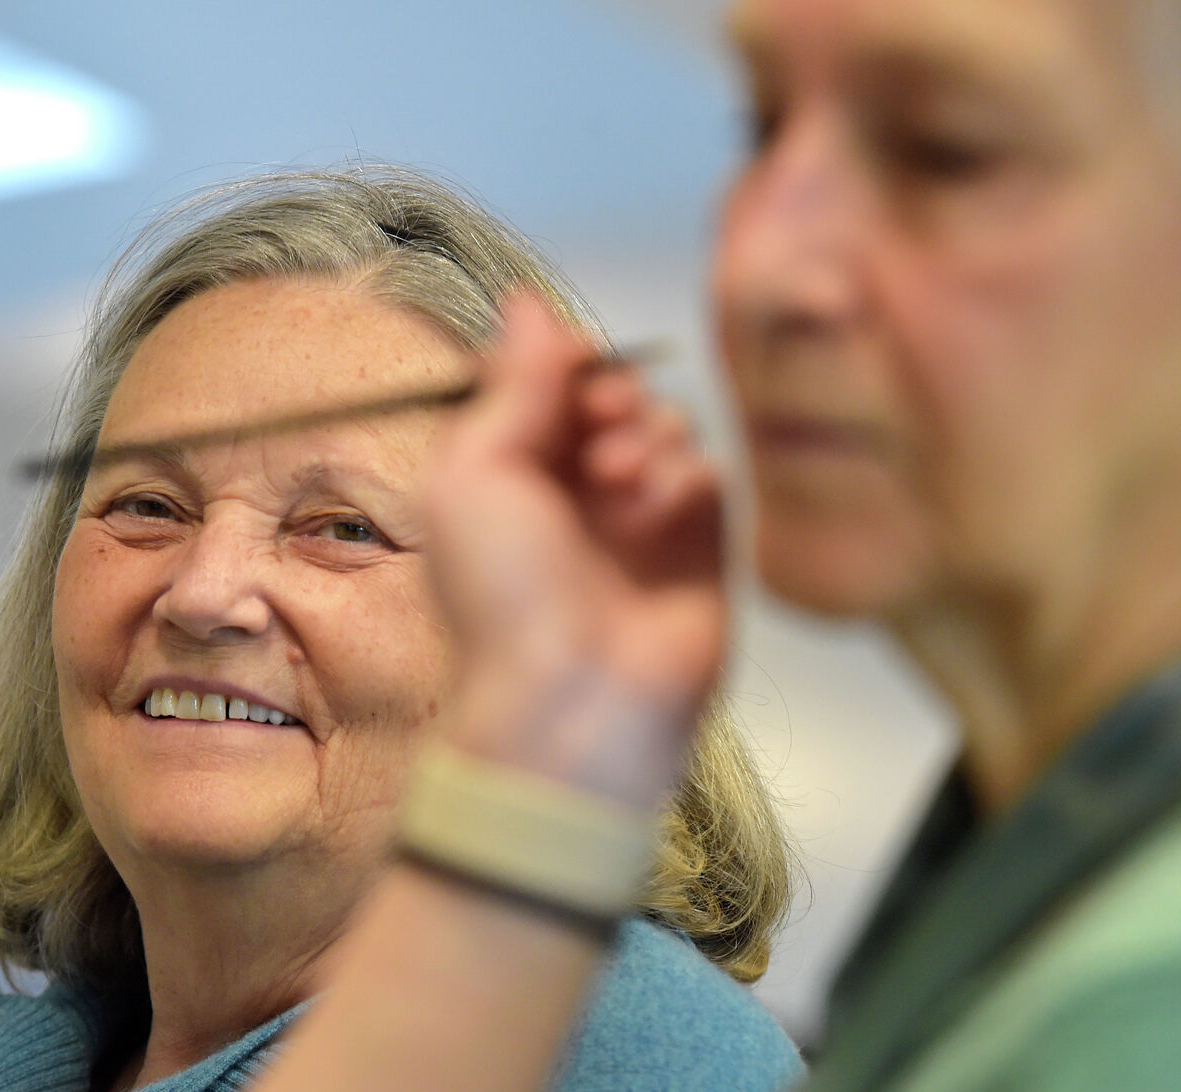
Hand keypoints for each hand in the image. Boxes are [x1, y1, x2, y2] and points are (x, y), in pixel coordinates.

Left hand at [426, 294, 727, 807]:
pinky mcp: (698, 544)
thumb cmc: (503, 598)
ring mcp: (639, 518)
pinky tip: (655, 517)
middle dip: (608, 394)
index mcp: (508, 472)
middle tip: (598, 427)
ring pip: (664, 423)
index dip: (565, 363)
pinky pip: (707, 470)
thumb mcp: (473, 473)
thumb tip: (527, 303)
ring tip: (617, 487)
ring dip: (643, 437)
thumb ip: (507, 384)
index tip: (572, 367)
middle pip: (612, 393)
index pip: (549, 383)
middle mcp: (574, 491)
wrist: (576, 699)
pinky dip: (681, 480)